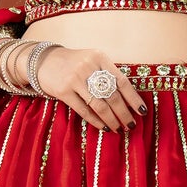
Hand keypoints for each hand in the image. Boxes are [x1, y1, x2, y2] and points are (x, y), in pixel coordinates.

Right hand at [12, 41, 146, 131]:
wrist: (44, 61)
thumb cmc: (74, 63)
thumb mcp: (92, 61)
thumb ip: (107, 74)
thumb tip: (129, 100)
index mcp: (100, 58)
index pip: (122, 81)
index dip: (134, 98)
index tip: (143, 111)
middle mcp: (88, 67)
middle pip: (112, 95)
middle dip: (124, 113)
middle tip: (132, 124)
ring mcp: (75, 79)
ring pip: (100, 105)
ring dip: (112, 120)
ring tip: (120, 128)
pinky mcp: (63, 91)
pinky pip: (84, 110)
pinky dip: (96, 121)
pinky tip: (105, 127)